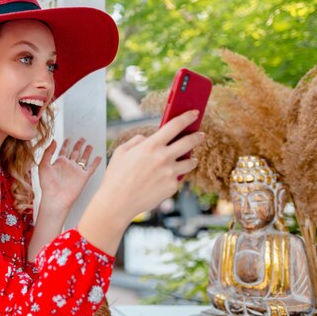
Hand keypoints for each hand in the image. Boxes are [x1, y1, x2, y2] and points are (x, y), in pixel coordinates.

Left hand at [38, 138, 101, 210]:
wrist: (55, 198)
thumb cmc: (47, 184)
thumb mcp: (44, 165)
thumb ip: (48, 152)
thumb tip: (54, 140)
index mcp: (59, 162)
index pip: (64, 150)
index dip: (66, 143)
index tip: (68, 138)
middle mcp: (69, 165)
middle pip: (75, 152)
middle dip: (78, 145)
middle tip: (82, 138)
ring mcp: (76, 171)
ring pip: (83, 158)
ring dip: (87, 152)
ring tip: (90, 145)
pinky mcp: (83, 177)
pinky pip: (91, 168)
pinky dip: (95, 162)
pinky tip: (99, 157)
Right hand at [99, 110, 203, 224]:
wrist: (117, 202)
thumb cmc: (116, 176)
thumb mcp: (121, 152)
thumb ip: (137, 141)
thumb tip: (149, 138)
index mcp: (151, 145)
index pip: (175, 126)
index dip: (187, 117)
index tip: (194, 113)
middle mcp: (163, 157)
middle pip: (189, 142)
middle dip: (197, 136)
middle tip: (200, 135)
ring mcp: (170, 173)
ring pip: (190, 162)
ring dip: (191, 159)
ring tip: (190, 159)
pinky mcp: (172, 187)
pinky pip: (178, 178)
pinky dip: (174, 177)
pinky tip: (166, 179)